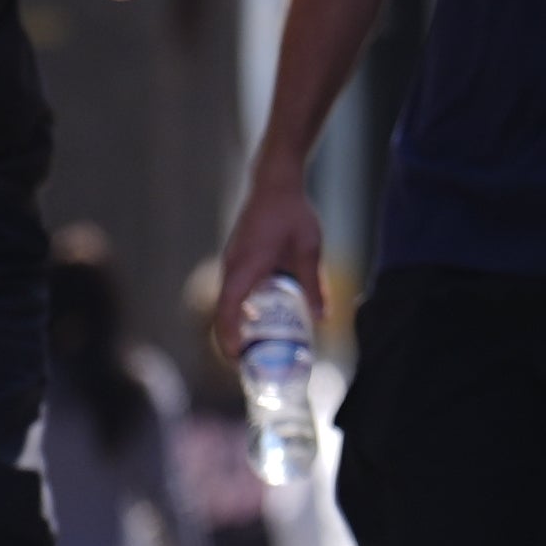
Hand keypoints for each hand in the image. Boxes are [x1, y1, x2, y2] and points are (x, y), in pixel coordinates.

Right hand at [209, 176, 327, 364]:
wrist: (274, 183)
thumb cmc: (291, 213)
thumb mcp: (308, 249)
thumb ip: (313, 285)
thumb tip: (322, 319)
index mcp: (246, 267)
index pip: (227, 310)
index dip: (229, 337)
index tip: (237, 358)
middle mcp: (232, 267)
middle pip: (223, 312)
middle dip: (231, 340)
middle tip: (250, 363)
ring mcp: (231, 262)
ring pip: (227, 301)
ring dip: (236, 325)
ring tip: (256, 346)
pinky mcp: (236, 258)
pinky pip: (233, 290)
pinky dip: (240, 308)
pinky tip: (261, 318)